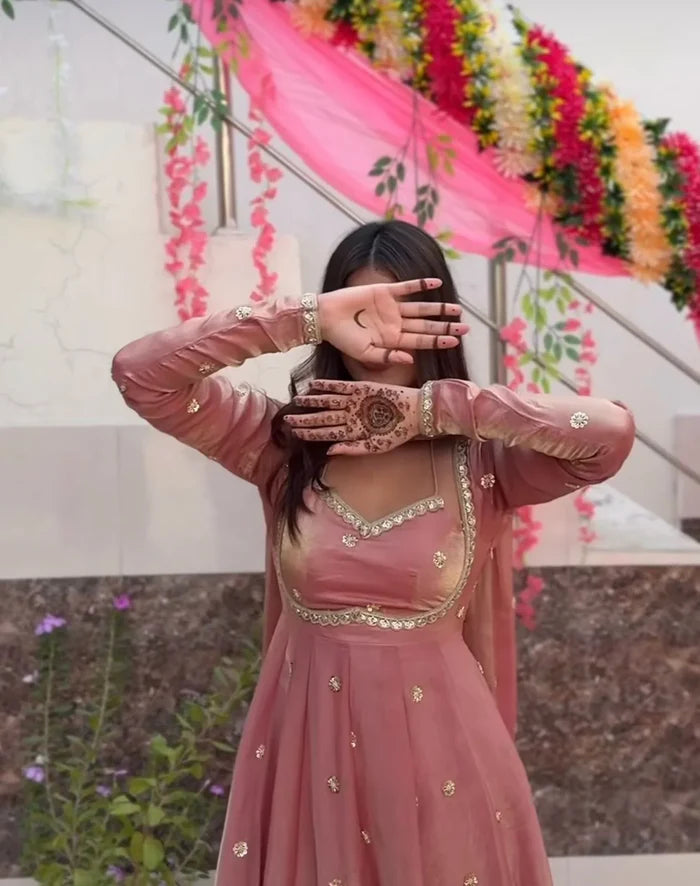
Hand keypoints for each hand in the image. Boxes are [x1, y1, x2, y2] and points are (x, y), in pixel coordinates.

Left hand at [285, 379, 420, 454]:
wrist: (415, 413)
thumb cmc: (398, 433)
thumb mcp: (377, 447)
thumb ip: (353, 449)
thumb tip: (330, 451)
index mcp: (352, 432)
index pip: (325, 433)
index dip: (309, 434)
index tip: (294, 434)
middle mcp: (350, 416)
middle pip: (322, 418)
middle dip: (304, 420)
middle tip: (286, 420)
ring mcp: (354, 402)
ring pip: (327, 402)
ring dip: (311, 402)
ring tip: (296, 401)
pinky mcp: (361, 388)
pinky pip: (340, 386)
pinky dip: (326, 385)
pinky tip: (312, 385)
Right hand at [317, 278, 466, 365]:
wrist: (325, 317)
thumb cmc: (342, 339)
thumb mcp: (364, 353)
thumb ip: (386, 356)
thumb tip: (410, 358)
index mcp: (392, 341)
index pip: (421, 342)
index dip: (438, 342)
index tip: (455, 342)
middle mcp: (396, 325)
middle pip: (426, 327)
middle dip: (446, 328)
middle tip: (466, 329)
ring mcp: (391, 308)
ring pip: (421, 308)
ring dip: (439, 309)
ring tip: (457, 310)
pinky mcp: (384, 292)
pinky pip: (407, 288)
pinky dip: (421, 285)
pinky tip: (436, 284)